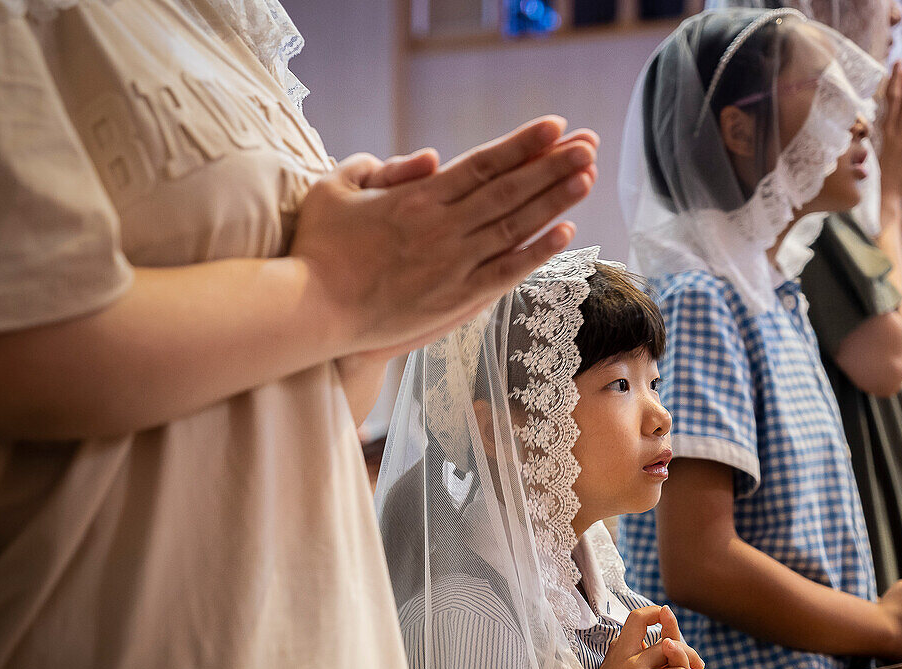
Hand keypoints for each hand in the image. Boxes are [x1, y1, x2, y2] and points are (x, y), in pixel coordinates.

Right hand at [292, 116, 597, 356]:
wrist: (312, 310)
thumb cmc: (318, 248)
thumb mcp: (336, 188)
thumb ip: (381, 166)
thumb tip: (430, 157)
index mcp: (418, 197)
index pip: (483, 163)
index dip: (523, 144)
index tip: (556, 127)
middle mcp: (444, 227)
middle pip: (510, 190)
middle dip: (553, 165)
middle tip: (589, 145)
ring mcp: (453, 264)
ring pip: (516, 226)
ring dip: (556, 201)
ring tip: (588, 177)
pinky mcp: (456, 299)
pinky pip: (507, 271)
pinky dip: (538, 252)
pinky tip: (566, 233)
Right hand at [589, 606, 707, 668]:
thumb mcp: (609, 667)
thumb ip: (624, 651)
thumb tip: (639, 636)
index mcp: (621, 652)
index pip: (637, 619)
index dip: (654, 612)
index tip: (666, 614)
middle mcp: (630, 663)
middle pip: (668, 644)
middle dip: (689, 652)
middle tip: (698, 662)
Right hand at [876, 61, 901, 210]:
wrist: (884, 203)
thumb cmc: (877, 185)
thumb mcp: (873, 159)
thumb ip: (877, 142)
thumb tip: (878, 127)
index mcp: (877, 137)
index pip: (883, 106)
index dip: (889, 86)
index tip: (892, 70)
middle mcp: (888, 137)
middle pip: (894, 102)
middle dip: (899, 80)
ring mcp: (901, 143)